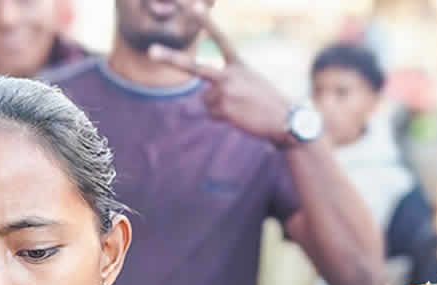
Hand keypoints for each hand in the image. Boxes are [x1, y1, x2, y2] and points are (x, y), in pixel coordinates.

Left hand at [148, 3, 294, 146]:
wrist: (285, 120)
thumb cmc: (268, 101)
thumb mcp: (250, 81)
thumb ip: (227, 81)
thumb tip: (204, 98)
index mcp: (239, 64)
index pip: (221, 39)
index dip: (207, 23)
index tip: (194, 7)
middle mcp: (229, 75)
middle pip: (193, 67)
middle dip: (170, 59)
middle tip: (151, 51)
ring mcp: (224, 93)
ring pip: (206, 99)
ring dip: (219, 106)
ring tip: (241, 107)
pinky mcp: (223, 110)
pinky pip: (211, 113)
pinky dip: (222, 117)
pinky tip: (239, 116)